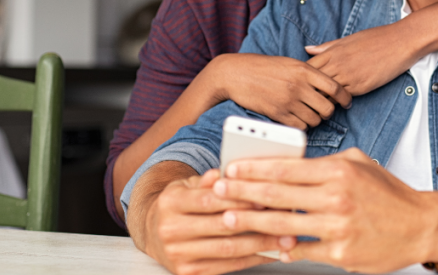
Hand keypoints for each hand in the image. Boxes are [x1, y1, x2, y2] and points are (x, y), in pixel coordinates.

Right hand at [140, 168, 292, 274]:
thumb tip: (227, 172)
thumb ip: (209, 179)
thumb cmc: (179, 204)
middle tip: (285, 218)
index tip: (266, 197)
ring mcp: (178, 254)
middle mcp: (171, 230)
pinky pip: (226, 266)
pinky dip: (252, 259)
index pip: (210, 200)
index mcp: (171, 202)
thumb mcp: (188, 185)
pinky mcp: (187, 272)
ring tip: (286, 238)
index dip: (239, 199)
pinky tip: (269, 252)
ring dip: (261, 244)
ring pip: (227, 249)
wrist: (152, 232)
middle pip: (222, 226)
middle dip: (257, 222)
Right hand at [204, 53, 351, 129]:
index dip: (345, 97)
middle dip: (328, 111)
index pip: (335, 87)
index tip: (346, 102)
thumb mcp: (290, 63)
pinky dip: (302, 125)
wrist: (237, 74)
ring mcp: (288, 101)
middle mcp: (299, 86)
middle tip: (323, 109)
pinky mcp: (278, 114)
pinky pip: (300, 127)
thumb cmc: (264, 67)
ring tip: (308, 113)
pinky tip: (297, 119)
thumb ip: (309, 73)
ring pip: (315, 119)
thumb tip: (328, 85)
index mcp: (304, 70)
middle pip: (327, 108)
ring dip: (315, 119)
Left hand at [214, 149, 437, 272]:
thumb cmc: (388, 192)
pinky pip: (302, 251)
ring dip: (252, 221)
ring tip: (230, 217)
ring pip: (283, 224)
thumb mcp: (359, 163)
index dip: (254, 168)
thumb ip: (325, 162)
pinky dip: (281, 248)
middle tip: (218, 190)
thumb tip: (291, 164)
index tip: (232, 168)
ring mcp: (338, 228)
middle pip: (277, 195)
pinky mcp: (341, 254)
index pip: (286, 168)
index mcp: (338, 170)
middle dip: (242, 192)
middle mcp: (336, 197)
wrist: (420, 225)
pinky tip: (264, 244)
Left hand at [306, 22, 420, 95]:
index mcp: (333, 51)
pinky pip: (342, 97)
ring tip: (320, 105)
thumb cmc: (376, 38)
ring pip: (326, 93)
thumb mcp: (349, 39)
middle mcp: (338, 64)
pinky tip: (338, 103)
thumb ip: (327, 47)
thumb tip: (307, 49)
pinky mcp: (361, 86)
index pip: (307, 68)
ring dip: (322, 99)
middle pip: (313, 83)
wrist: (400, 42)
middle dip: (308, 91)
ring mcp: (349, 76)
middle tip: (307, 99)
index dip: (303, 77)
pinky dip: (338, 102)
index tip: (303, 83)